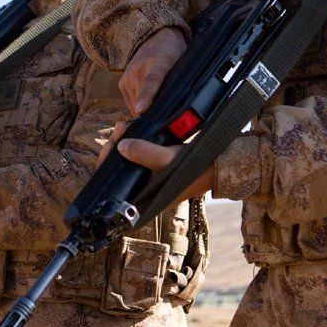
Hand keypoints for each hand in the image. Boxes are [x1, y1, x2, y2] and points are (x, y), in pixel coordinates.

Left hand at [97, 121, 215, 200]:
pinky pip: (137, 155)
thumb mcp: (169, 159)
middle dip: (115, 147)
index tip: (109, 147)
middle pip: (118, 170)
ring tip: (125, 125)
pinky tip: (132, 129)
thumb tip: (122, 146)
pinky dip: (133, 142)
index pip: (115, 188)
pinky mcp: (154, 168)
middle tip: (120, 128)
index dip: (107, 166)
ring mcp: (149, 179)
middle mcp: (145, 192)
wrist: (219, 163)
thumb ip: (146, 154)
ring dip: (123, 142)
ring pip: (127, 161)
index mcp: (145, 201)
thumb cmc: (197, 168)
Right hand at [120, 28, 186, 113]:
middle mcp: (137, 71)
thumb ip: (180, 84)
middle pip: (141, 102)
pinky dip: (139, 106)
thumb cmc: (172, 54)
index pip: (150, 83)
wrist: (156, 38)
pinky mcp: (122, 83)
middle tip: (164, 120)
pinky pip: (130, 104)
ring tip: (156, 106)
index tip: (141, 110)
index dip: (146, 98)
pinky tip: (149, 102)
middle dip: (151, 115)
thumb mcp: (182, 66)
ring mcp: (127, 78)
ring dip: (144, 112)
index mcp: (156, 65)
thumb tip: (181, 108)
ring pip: (134, 106)